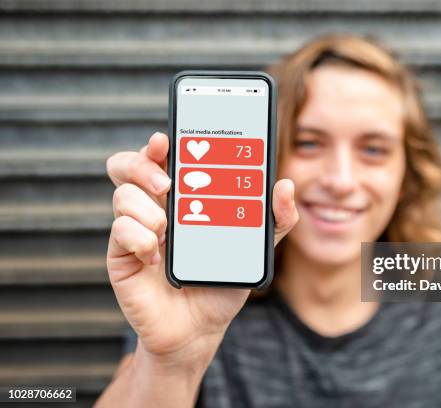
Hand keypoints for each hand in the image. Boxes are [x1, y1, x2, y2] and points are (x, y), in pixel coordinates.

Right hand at [106, 132, 298, 366]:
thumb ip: (274, 219)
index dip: (160, 143)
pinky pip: (119, 231)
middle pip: (128, 165)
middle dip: (142, 164)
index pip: (163, 158)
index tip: (167, 139)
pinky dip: (140, 239)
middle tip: (167, 185)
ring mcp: (135, 229)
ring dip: (147, 209)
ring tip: (168, 230)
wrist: (200, 328)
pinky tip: (158, 258)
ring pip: (122, 195)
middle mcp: (154, 207)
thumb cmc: (223, 280)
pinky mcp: (122, 255)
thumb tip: (285, 186)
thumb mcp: (256, 249)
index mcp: (182, 197)